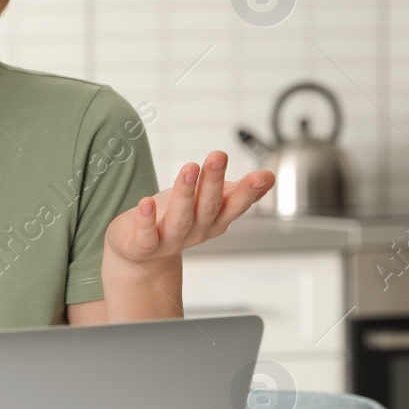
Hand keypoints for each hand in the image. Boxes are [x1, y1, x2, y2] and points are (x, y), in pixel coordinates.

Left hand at [104, 151, 274, 270]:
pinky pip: (146, 236)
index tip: (262, 175)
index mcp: (214, 220)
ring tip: (189, 167)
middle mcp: (196, 232)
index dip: (248, 192)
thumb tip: (269, 178)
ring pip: (180, 219)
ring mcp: (170, 241)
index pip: (234, 206)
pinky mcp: (143, 247)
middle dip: (214, 182)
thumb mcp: (207, 203)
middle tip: (218, 156)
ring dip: (185, 193)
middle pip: (207, 207)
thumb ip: (234, 192)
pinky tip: (146, 202)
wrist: (140, 251)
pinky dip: (146, 220)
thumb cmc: (175, 218)